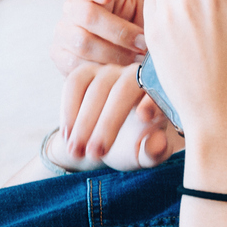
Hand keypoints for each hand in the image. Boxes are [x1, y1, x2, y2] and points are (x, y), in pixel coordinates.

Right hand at [50, 0, 153, 73]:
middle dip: (117, 30)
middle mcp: (73, 9)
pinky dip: (102, 69)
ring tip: (138, 61)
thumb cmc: (141, 25)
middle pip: (83, 13)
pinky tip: (122, 73)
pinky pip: (76, 64)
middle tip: (144, 43)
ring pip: (81, 41)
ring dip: (114, 52)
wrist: (133, 65)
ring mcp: (63, 34)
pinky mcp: (60, 59)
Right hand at [53, 61, 175, 170]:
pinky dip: (68, 109)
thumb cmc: (132, 146)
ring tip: (76, 151)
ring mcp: (110, 71)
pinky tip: (67, 135)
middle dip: (107, 123)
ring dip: (83, 122)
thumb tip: (159, 143)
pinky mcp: (86, 72)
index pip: (158, 92)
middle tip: (94, 154)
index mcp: (158, 94)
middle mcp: (136, 76)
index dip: (152, 101)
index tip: (145, 118)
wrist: (102, 141)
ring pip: (96, 88)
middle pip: (123, 91)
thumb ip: (154, 152)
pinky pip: (75, 83)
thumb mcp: (145, 155)